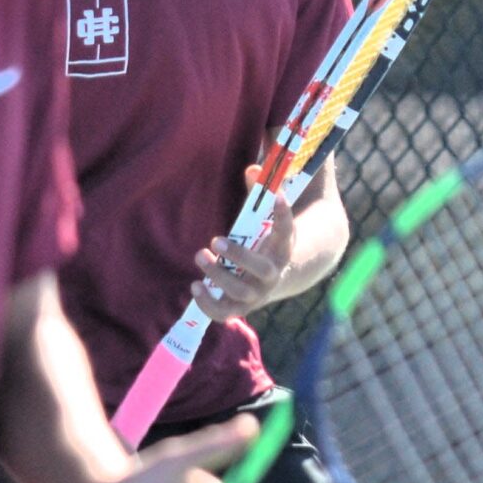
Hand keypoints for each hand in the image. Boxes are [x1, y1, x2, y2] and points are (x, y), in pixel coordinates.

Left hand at [191, 166, 293, 322]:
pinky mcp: (241, 306)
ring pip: (240, 291)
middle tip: (216, 240)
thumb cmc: (266, 241)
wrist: (279, 277)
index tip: (277, 196)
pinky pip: (225, 312)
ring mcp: (257, 293)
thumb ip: (260, 193)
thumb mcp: (267, 218)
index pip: (287, 230)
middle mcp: (273, 273)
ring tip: (200, 255)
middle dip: (239, 257)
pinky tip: (194, 287)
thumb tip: (252, 169)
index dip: (283, 213)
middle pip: (262, 270)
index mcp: (283, 248)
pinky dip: (209, 304)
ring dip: (218, 277)